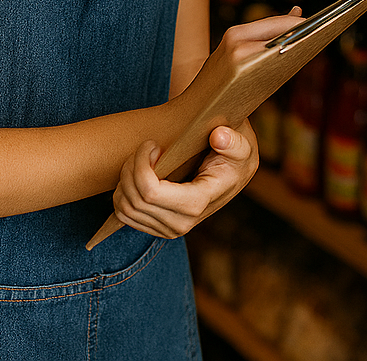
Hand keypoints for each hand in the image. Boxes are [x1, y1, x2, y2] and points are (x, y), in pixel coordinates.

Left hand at [112, 120, 258, 238]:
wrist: (234, 174)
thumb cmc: (235, 156)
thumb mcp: (242, 145)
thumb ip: (234, 142)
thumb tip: (219, 137)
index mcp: (198, 203)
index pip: (150, 193)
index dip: (141, 165)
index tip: (152, 144)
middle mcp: (182, 224)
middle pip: (134, 199)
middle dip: (132, 167)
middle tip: (147, 147)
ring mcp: (169, 230)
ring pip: (126, 208)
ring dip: (126, 178)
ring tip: (144, 159)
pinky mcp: (158, 229)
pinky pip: (125, 215)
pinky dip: (124, 192)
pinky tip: (140, 174)